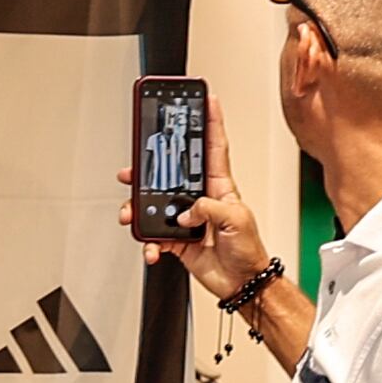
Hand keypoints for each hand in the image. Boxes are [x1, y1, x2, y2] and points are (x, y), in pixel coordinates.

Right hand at [116, 96, 270, 299]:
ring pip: (153, 205)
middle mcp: (201, 199)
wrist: (243, 283)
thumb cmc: (249, 250)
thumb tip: (185, 209)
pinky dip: (148, 244)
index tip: (206, 99)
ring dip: (138, 210)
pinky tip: (152, 248)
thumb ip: (209, 207)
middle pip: (170, 175)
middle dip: (149, 168)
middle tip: (134, 167)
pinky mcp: (177, 240)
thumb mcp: (237, 219)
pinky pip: (153, 237)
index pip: (214, 147)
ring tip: (132, 215)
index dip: (211, 122)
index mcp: (220, 187)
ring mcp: (186, 219)